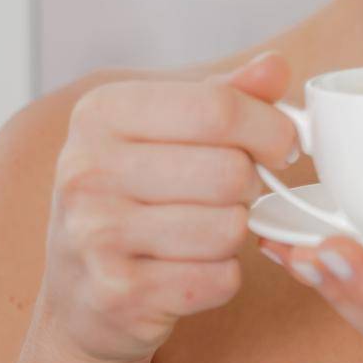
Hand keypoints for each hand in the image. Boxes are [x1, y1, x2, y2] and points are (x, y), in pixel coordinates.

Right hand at [32, 51, 300, 362]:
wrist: (79, 293)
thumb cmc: (133, 196)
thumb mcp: (165, 129)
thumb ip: (224, 95)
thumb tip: (274, 67)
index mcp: (101, 113)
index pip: (218, 108)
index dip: (271, 128)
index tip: (283, 145)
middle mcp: (87, 170)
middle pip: (230, 171)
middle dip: (250, 185)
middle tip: (233, 193)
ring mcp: (96, 236)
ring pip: (229, 228)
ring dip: (234, 232)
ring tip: (204, 229)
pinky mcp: (118, 295)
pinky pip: (219, 279)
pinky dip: (221, 276)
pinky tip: (190, 268)